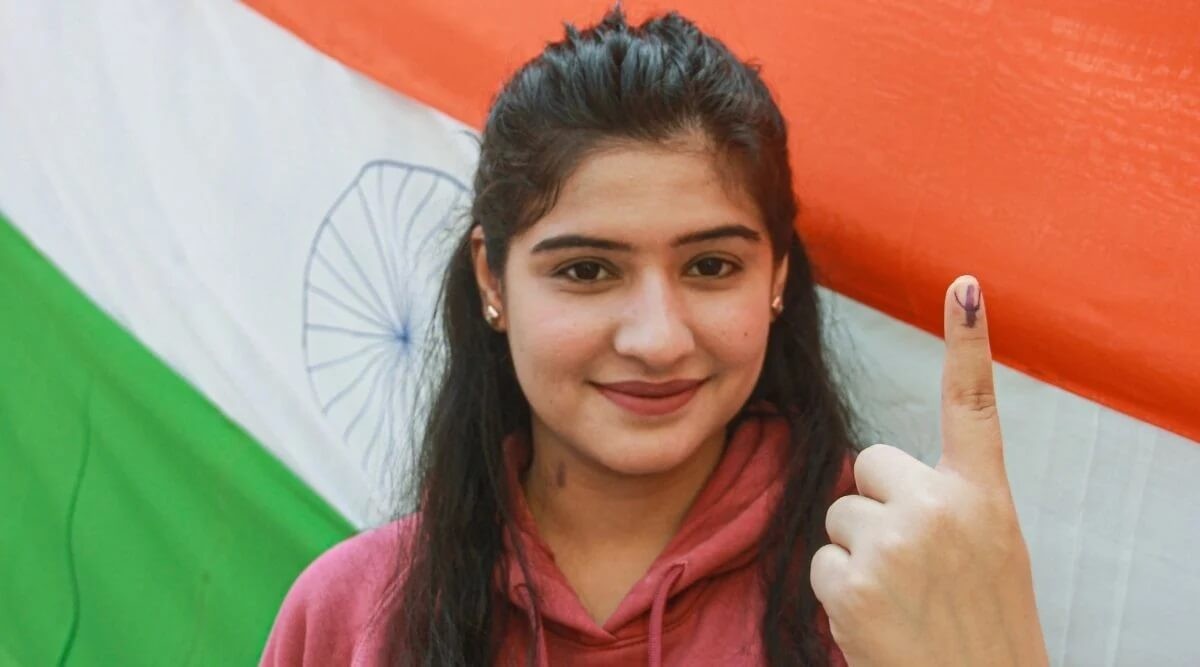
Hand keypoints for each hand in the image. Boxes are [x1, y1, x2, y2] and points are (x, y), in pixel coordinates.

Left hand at [811, 276, 1047, 665]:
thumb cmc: (983, 629)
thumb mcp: (992, 552)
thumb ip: (949, 503)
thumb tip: (880, 475)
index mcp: (983, 498)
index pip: (974, 406)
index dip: (968, 341)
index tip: (963, 285)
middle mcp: (941, 507)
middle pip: (867, 464)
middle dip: (875, 504)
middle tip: (912, 563)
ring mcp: (895, 541)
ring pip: (839, 515)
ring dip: (857, 553)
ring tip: (900, 598)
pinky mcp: (853, 579)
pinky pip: (821, 560)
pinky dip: (840, 592)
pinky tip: (876, 620)